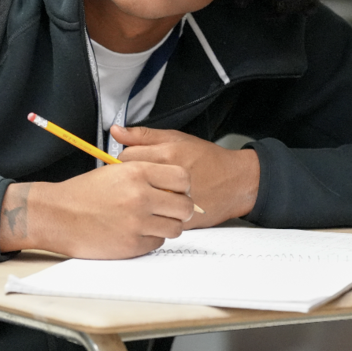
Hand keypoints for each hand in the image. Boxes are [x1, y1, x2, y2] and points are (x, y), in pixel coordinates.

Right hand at [0, 161, 193, 258]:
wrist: (58, 215)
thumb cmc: (84, 192)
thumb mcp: (115, 170)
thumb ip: (146, 174)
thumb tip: (173, 183)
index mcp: (137, 172)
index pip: (182, 178)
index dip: (183, 186)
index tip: (176, 190)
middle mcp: (140, 197)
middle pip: (185, 206)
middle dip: (180, 209)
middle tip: (169, 209)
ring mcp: (137, 223)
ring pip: (175, 228)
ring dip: (167, 225)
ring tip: (152, 220)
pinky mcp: (132, 245)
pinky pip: (157, 243)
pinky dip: (151, 238)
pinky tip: (135, 231)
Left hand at [112, 125, 259, 228]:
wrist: (235, 182)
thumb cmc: (208, 160)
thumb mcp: (176, 138)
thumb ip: (143, 135)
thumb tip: (116, 131)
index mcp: (166, 155)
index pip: (125, 157)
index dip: (124, 159)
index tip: (130, 162)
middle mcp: (168, 178)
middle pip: (130, 180)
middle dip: (131, 179)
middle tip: (139, 178)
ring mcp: (173, 201)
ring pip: (140, 201)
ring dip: (141, 197)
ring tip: (149, 191)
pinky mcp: (178, 219)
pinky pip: (153, 217)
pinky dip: (153, 211)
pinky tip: (158, 204)